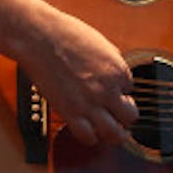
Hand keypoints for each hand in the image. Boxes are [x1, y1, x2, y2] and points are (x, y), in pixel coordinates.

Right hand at [23, 9, 137, 147]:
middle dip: (126, 117)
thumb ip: (112, 64)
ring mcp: (90, 103)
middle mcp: (108, 89)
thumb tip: (118, 77)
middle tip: (118, 116)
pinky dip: (91, 138)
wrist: (40, 37)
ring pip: (114, 133)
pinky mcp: (70, 112)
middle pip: (130, 117)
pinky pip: (88, 136)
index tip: (112, 90)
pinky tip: (89, 132)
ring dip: (114, 134)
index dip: (121, 91)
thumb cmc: (68, 35)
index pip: (131, 90)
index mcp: (118, 70)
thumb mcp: (102, 45)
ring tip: (109, 131)